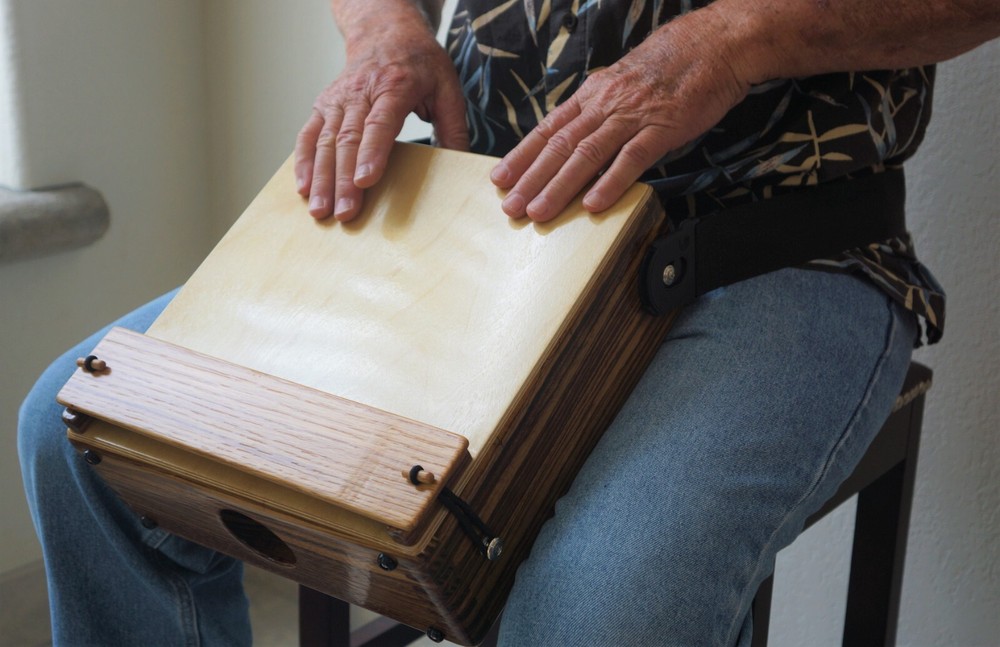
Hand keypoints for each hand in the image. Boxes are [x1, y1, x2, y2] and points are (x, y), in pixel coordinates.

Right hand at [295, 18, 467, 220]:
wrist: (385, 31)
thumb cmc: (418, 62)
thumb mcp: (447, 87)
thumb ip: (454, 126)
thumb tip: (462, 163)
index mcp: (394, 86)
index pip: (380, 123)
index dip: (371, 152)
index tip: (364, 180)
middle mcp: (360, 92)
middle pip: (348, 139)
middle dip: (343, 179)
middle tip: (345, 212)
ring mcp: (338, 99)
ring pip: (325, 141)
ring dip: (320, 179)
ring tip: (319, 211)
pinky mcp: (323, 105)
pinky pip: (308, 135)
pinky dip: (303, 162)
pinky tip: (302, 188)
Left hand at [490, 8, 749, 221]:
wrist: (714, 44)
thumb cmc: (671, 66)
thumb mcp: (623, 83)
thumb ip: (599, 110)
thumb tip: (578, 138)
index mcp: (593, 95)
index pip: (548, 129)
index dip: (522, 156)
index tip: (500, 179)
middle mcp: (605, 105)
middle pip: (559, 146)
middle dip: (530, 180)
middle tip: (510, 208)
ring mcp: (632, 116)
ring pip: (586, 155)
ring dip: (559, 187)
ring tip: (538, 211)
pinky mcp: (662, 128)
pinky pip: (631, 159)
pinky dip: (610, 182)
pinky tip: (593, 204)